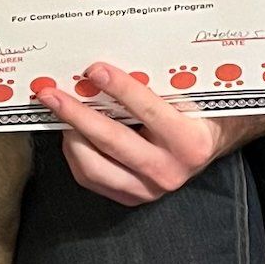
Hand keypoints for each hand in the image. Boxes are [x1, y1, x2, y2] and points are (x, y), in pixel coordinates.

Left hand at [34, 63, 264, 205]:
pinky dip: (76, 153)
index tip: (94, 69)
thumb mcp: (187, 94)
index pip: (148, 110)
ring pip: (94, 166)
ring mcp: (149, 190)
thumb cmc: (196, 111)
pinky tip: (72, 132)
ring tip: (60, 111)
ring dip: (71, 135)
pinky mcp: (132, 197)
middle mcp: (170, 171)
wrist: (212, 142)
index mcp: (190, 141)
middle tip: (52, 93)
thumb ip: (155, 83)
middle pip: (112, 141)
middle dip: (76, 113)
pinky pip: (92, 178)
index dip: (119, 88)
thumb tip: (107, 66)